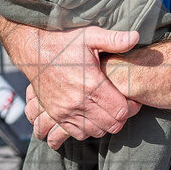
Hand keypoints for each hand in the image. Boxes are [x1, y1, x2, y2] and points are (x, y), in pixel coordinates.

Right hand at [7, 25, 140, 142]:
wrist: (34, 52)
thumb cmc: (64, 42)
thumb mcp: (90, 35)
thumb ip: (114, 39)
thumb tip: (136, 36)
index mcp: (91, 84)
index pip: (120, 110)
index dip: (131, 107)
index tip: (133, 98)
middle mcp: (78, 102)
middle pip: (111, 125)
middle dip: (121, 116)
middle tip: (123, 104)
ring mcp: (66, 111)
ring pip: (96, 132)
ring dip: (105, 124)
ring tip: (108, 108)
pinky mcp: (57, 115)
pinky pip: (78, 133)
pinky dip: (89, 128)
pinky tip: (92, 114)